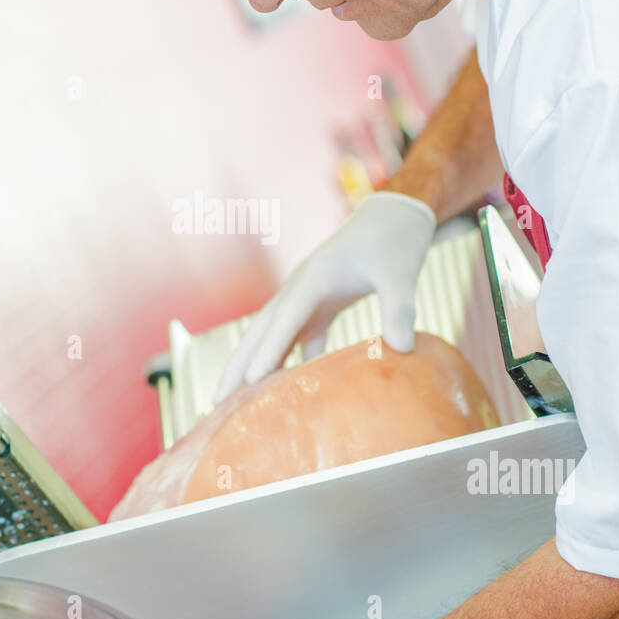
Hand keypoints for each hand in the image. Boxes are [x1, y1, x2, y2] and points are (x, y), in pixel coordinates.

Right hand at [214, 191, 435, 400]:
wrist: (394, 216)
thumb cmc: (395, 241)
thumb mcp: (402, 274)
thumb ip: (400, 309)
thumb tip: (403, 348)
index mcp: (315, 277)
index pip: (286, 317)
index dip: (268, 349)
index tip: (252, 379)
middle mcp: (301, 288)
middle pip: (261, 330)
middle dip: (238, 364)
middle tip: (216, 401)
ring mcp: (306, 297)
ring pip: (272, 336)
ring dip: (253, 366)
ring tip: (234, 402)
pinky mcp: (319, 305)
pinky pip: (296, 338)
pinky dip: (286, 362)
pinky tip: (283, 391)